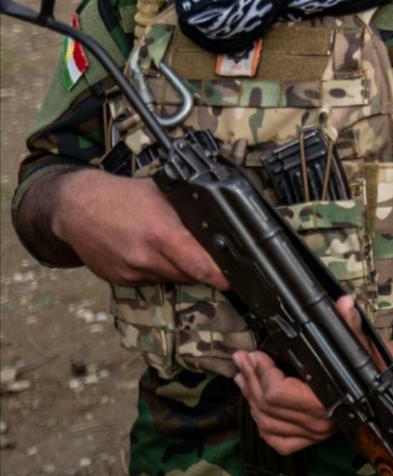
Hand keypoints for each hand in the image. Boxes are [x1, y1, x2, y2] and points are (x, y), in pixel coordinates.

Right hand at [49, 169, 227, 288]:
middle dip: (203, 270)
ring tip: (175, 249)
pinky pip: (150, 281)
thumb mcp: (163, 195)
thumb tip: (221, 228)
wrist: (76, 207)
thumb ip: (190, 213)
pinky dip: (158, 271)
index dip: (220, 275)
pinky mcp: (119, 279)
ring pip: (170, 279)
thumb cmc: (123, 196)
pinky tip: (152, 253)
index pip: (199, 265)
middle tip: (212, 260)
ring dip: (180, 270)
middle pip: (188, 275)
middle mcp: (145, 257)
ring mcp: (130, 271)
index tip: (235, 280)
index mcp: (161, 233)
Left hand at [231, 296, 392, 455]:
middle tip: (242, 360)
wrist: (386, 388)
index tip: (255, 354)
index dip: (262, 373)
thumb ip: (349, 324)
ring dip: (250, 400)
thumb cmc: (373, 366)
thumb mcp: (361, 343)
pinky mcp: (312, 440)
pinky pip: (279, 442)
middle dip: (251, 380)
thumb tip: (344, 303)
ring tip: (243, 376)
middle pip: (268, 407)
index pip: (279, 394)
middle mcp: (320, 422)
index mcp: (331, 401)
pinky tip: (256, 408)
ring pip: (268, 423)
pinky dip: (263, 426)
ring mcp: (315, 434)